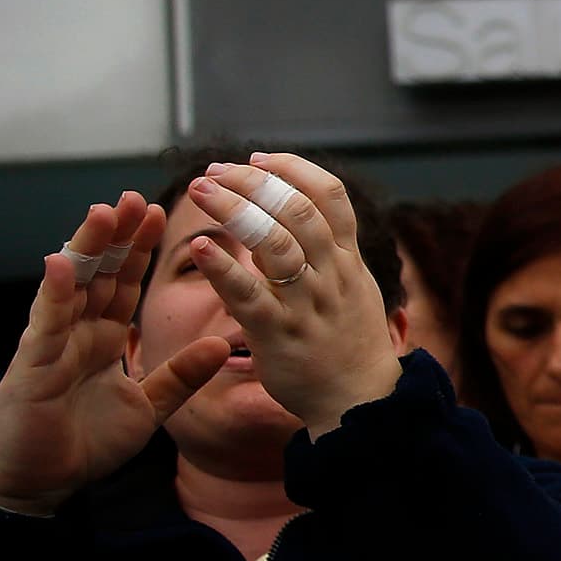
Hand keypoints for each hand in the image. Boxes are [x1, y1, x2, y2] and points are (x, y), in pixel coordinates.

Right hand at [0, 194, 229, 513]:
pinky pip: (47, 322)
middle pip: (100, 273)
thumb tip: (223, 345)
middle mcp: (78, 332)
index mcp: (104, 337)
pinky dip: (55, 292)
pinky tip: (62, 262)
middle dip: (116, 236)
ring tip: (103, 212)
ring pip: (72, 286)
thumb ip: (182, 375)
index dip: (139, 250)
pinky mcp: (34, 363)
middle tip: (134, 198)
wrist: (45, 480)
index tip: (159, 213)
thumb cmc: (88, 442)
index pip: (125, 283)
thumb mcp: (149, 406)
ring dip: (86, 249)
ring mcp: (54, 343)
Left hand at [181, 156, 403, 436]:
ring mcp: (307, 303)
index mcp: (348, 259)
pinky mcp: (279, 334)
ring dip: (233, 209)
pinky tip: (199, 246)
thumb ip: (333, 251)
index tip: (257, 158)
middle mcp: (331, 274)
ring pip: (274, 243)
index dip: (292, 168)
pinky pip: (249, 295)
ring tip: (200, 190)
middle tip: (214, 171)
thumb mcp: (355, 287)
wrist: (360, 401)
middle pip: (297, 210)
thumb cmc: (349, 343)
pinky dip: (223, 267)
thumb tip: (307, 211)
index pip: (330, 195)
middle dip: (253, 182)